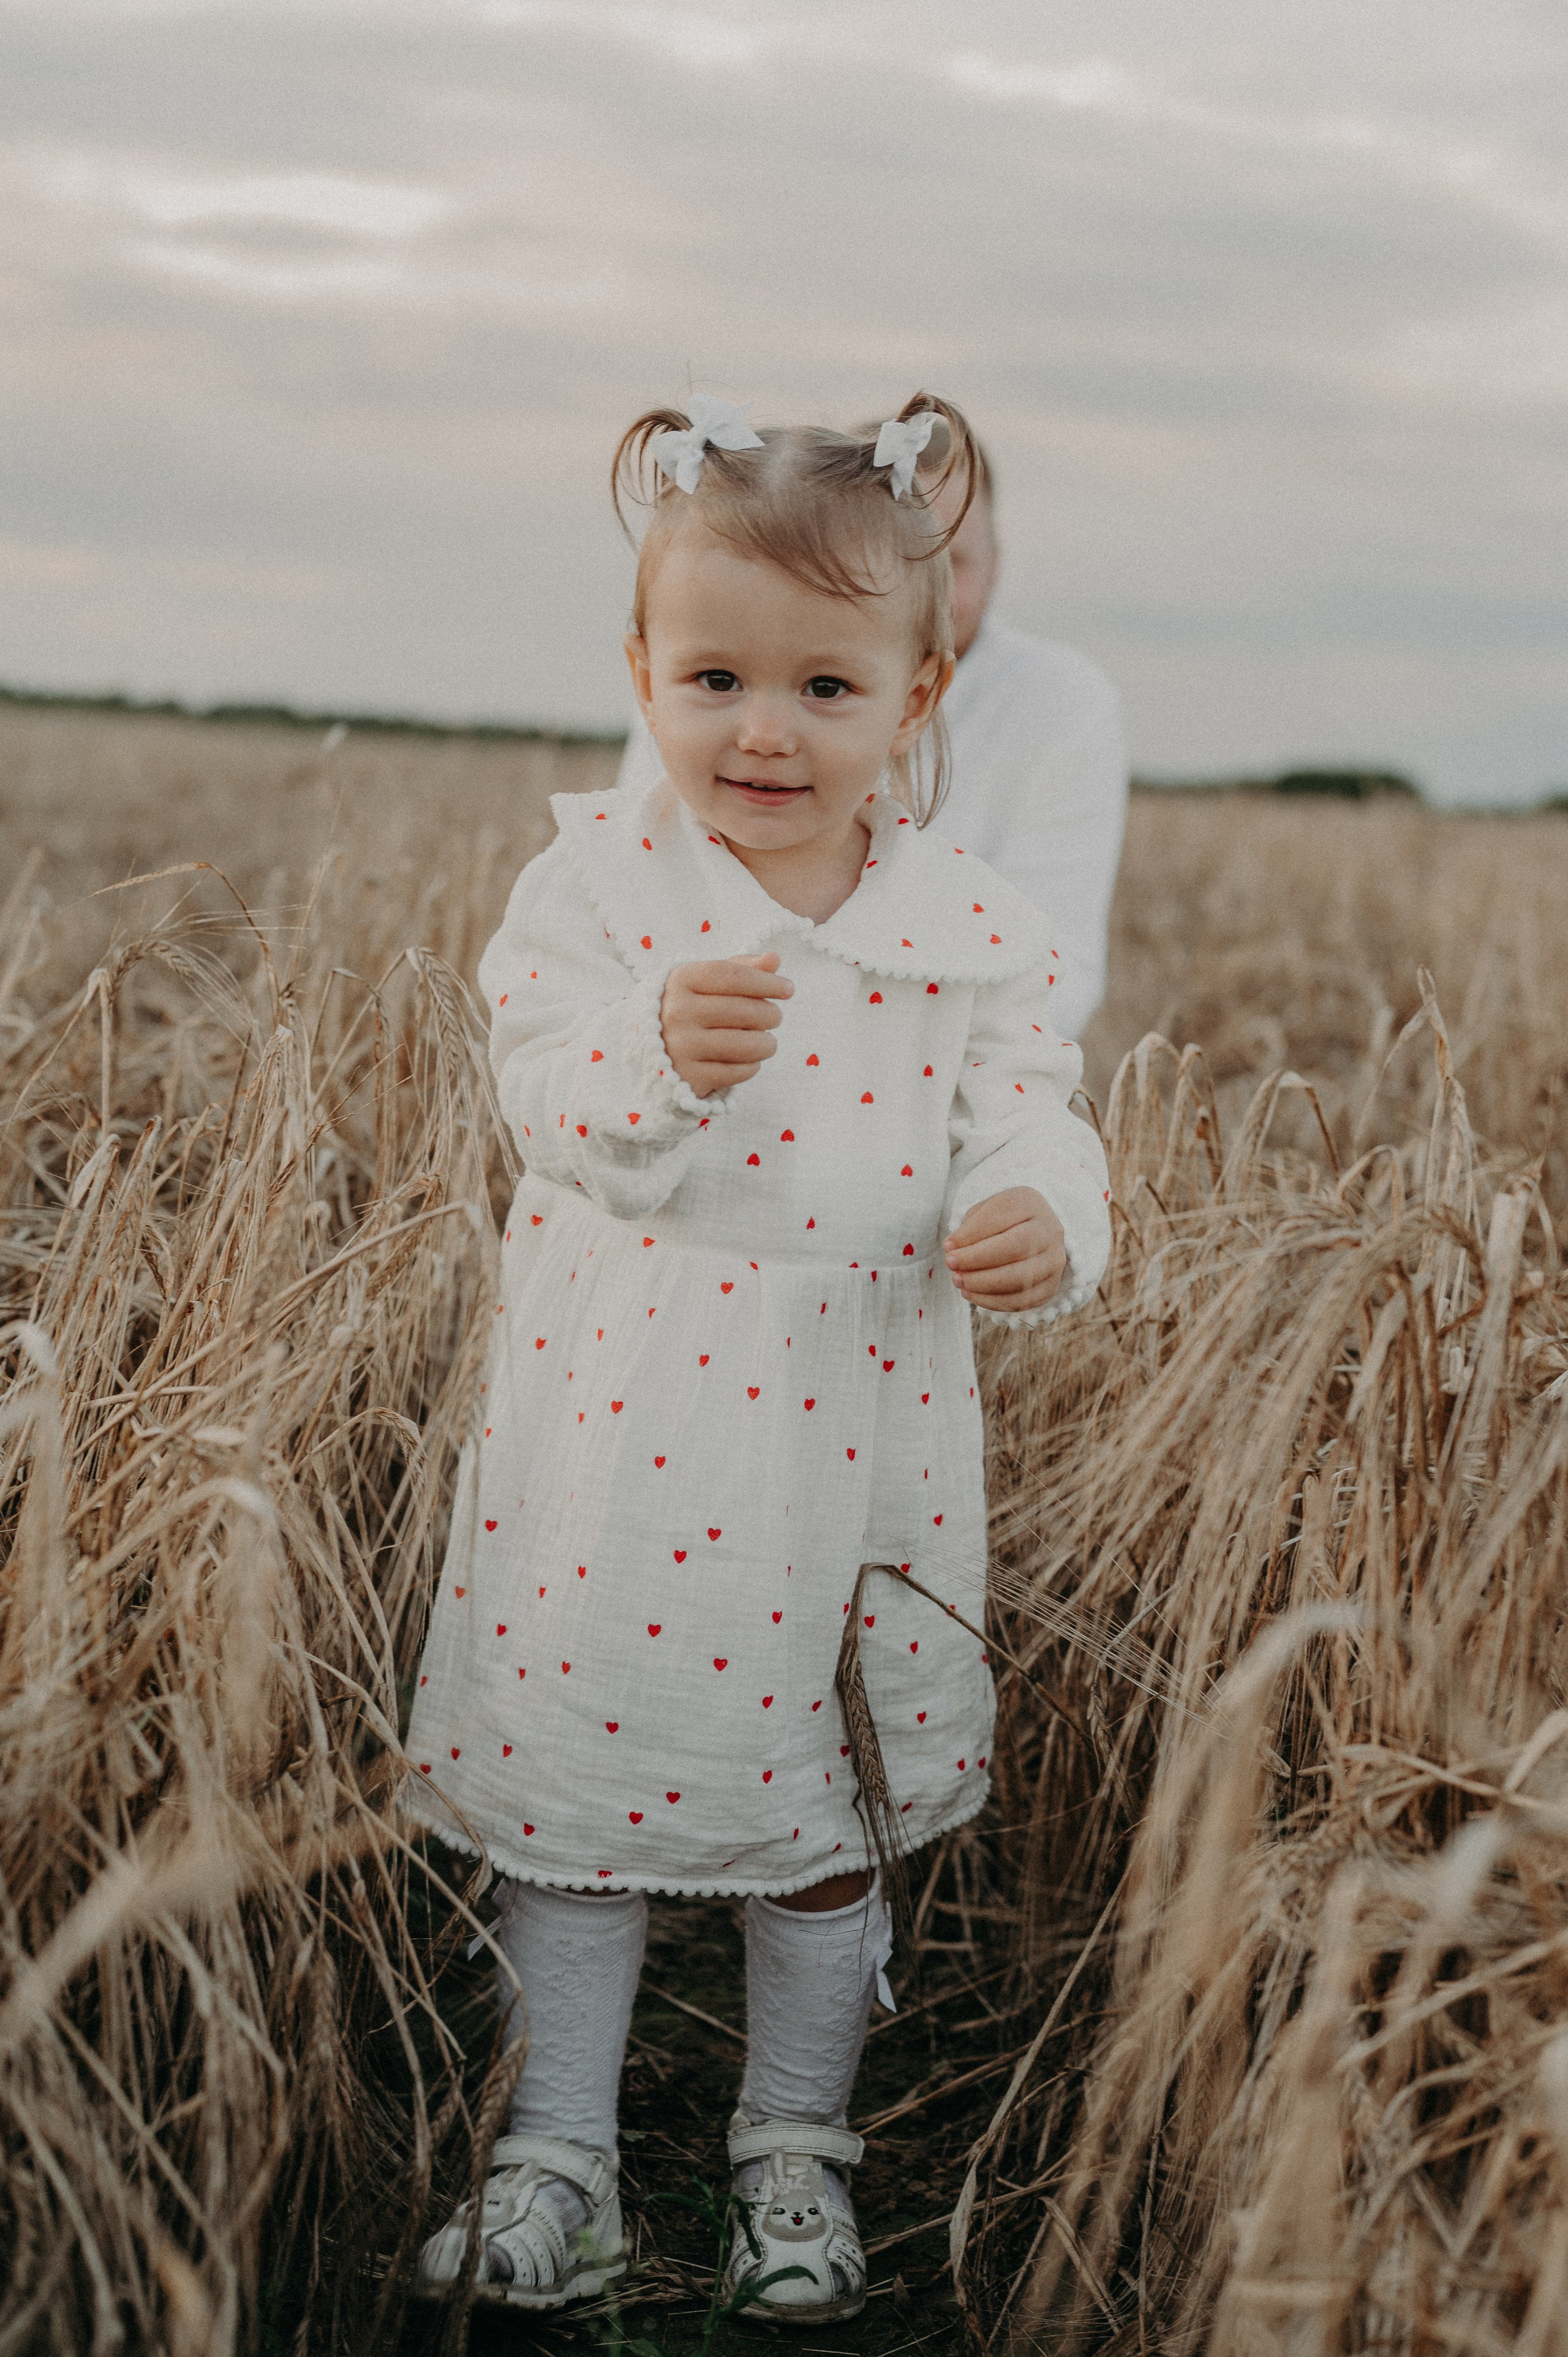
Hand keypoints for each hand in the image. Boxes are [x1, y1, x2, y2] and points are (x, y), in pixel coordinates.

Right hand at [661, 953, 792, 1098]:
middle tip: (775, 1017)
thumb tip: (774, 960)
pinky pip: (736, 1072)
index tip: (789, 989)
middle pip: (742, 1011)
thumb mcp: (709, 981)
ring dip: (767, 1044)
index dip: (766, 982)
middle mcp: (677, 1012)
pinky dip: (752, 1066)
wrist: (653, 1045)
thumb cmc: (692, 1005)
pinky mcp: (689, 1076)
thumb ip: (742, 968)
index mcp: (681, 980)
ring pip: (743, 1045)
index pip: (733, 976)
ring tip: (768, 1041)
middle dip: (770, 1014)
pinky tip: (751, 1059)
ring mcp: (680, 1046)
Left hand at [944, 1186, 1066, 1311]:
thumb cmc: (1002, 1222)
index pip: (1001, 1217)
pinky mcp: (1051, 1286)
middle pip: (1015, 1248)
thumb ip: (970, 1227)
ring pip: (1020, 1278)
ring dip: (982, 1284)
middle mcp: (1049, 1230)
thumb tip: (954, 1249)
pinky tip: (971, 1294)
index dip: (971, 1234)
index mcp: (1030, 1203)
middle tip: (951, 1265)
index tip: (948, 1246)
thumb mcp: (985, 1212)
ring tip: (958, 1280)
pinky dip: (992, 1301)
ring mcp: (1054, 1260)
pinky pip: (1022, 1300)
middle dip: (977, 1259)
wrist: (1034, 1234)